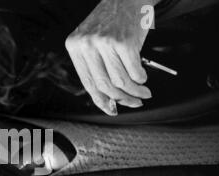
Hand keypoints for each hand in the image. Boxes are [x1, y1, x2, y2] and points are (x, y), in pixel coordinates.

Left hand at [65, 0, 158, 114]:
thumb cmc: (112, 22)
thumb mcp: (93, 41)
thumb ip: (95, 66)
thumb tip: (108, 100)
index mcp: (74, 47)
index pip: (87, 83)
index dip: (101, 101)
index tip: (112, 110)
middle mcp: (86, 45)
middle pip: (104, 85)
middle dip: (122, 99)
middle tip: (134, 103)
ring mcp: (104, 43)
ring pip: (120, 81)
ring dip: (135, 91)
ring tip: (144, 93)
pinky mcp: (123, 42)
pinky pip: (134, 71)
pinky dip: (141, 79)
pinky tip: (144, 78)